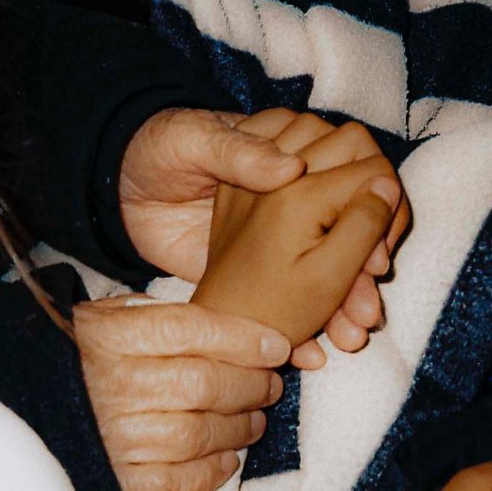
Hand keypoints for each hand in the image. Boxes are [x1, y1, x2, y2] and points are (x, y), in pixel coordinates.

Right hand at [75, 296, 289, 490]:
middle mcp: (114, 387)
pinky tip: (224, 456)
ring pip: (200, 432)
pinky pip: (181, 479)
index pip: (191, 330)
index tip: (276, 345)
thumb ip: (161, 317)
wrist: (27, 399)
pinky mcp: (122, 476)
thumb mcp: (109, 319)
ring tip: (253, 420)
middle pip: (205, 383)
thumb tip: (234, 328)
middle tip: (270, 384)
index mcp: (111, 338)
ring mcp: (117, 437)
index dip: (243, 338)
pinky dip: (212, 469)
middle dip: (251, 384)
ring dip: (239, 428)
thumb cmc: (81, 357)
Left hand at [119, 108, 410, 367]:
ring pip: (329, 268)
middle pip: (351, 233)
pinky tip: (313, 351)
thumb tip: (292, 167)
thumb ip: (241, 152)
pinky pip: (295, 294)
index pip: (356, 179)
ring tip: (350, 336)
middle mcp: (297, 189)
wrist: (117, 186)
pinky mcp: (261, 262)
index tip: (374, 257)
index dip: (372, 219)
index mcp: (292, 147)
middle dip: (363, 276)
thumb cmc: (160, 147)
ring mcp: (281, 230)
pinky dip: (307, 322)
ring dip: (343, 304)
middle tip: (366, 309)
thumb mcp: (196, 140)